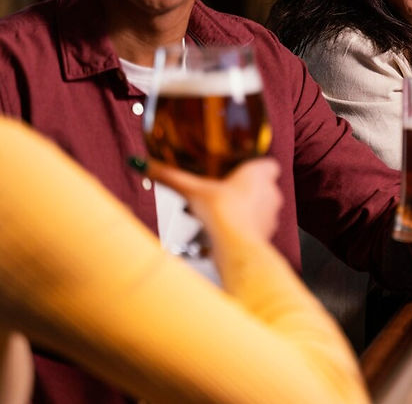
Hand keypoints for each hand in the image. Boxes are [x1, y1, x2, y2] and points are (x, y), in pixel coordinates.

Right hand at [143, 158, 282, 246]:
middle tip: (222, 190)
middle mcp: (270, 193)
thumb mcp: (191, 190)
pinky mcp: (265, 235)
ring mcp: (270, 215)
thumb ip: (167, 176)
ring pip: (258, 207)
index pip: (268, 164)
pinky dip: (241, 227)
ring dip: (242, 208)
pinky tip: (223, 230)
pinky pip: (254, 227)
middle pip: (261, 185)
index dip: (256, 165)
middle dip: (242, 188)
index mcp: (259, 174)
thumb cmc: (222, 214)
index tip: (240, 167)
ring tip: (218, 212)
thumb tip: (140, 163)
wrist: (235, 248)